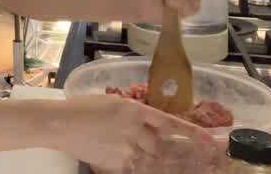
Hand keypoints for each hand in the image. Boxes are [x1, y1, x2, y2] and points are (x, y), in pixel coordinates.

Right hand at [51, 94, 214, 172]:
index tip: (209, 140)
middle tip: (176, 151)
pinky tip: (125, 155)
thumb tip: (151, 123)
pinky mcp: (117, 164)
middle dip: (168, 148)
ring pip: (152, 159)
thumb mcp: (112, 102)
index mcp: (133, 109)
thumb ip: (134, 112)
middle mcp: (134, 129)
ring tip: (144, 152)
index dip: (191, 132)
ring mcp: (126, 149)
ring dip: (155, 158)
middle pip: (162, 145)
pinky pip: (135, 167)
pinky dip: (136, 163)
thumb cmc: (83, 107)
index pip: (169, 122)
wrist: (61, 124)